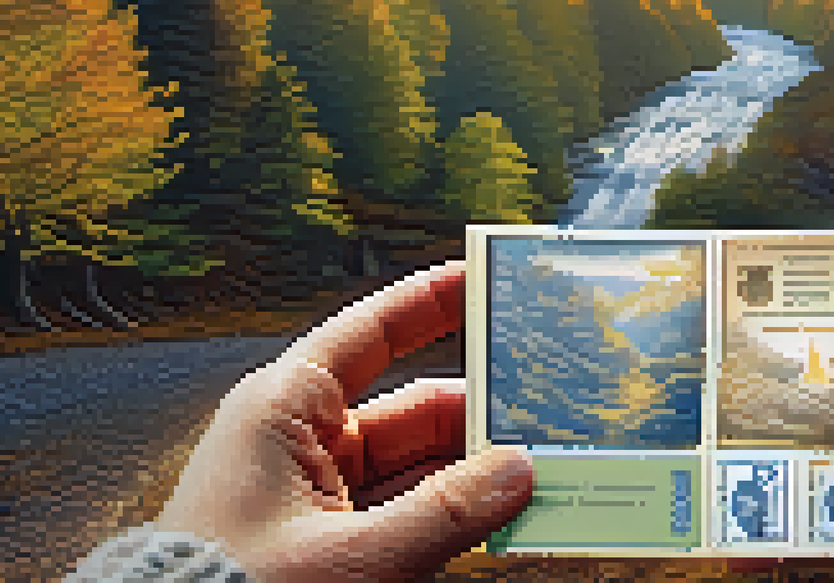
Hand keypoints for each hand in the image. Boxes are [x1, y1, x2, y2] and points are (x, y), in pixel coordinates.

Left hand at [150, 261, 534, 581]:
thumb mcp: (346, 557)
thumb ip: (440, 516)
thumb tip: (515, 473)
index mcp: (285, 409)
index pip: (371, 332)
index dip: (430, 301)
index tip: (484, 278)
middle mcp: (303, 440)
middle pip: (414, 406)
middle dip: (480, 415)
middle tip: (548, 413)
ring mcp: (319, 492)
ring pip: (419, 464)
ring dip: (475, 472)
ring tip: (541, 474)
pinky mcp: (331, 538)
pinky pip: (409, 511)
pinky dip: (453, 513)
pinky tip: (501, 515)